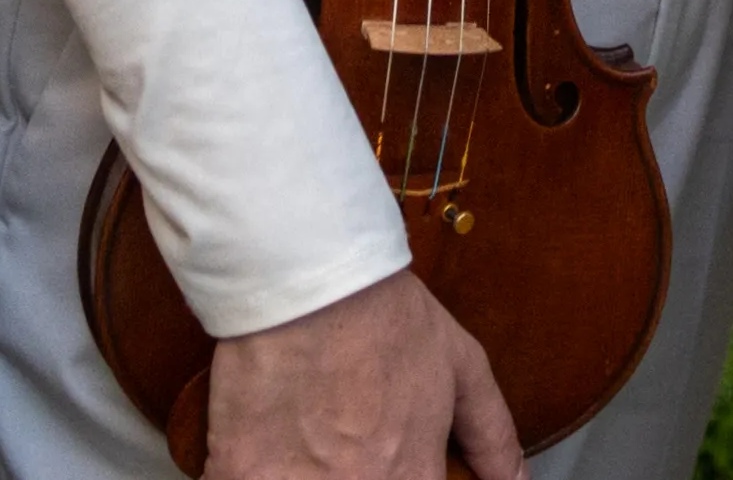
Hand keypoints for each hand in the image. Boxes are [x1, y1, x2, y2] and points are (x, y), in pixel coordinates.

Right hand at [206, 266, 521, 479]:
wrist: (307, 274)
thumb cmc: (384, 315)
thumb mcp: (460, 366)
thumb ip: (492, 436)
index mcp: (413, 479)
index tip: (395, 469)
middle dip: (351, 477)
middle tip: (344, 450)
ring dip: (305, 477)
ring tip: (308, 448)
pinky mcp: (240, 474)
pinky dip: (253, 473)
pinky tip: (263, 450)